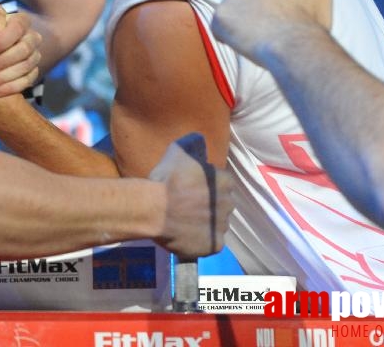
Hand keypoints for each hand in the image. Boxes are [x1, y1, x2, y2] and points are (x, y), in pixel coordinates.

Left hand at [0, 13, 41, 96]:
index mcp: (15, 22)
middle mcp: (28, 36)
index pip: (18, 26)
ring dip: (3, 76)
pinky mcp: (31, 72)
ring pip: (28, 64)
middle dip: (2, 61)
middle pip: (25, 47)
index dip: (3, 39)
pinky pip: (28, 80)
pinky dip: (9, 87)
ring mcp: (32, 55)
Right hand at [148, 133, 233, 259]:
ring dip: (206, 222)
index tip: (192, 188)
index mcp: (225, 182)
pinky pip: (212, 243)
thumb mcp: (178, 150)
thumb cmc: (167, 178)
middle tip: (188, 205)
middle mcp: (228, 204)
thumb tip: (200, 137)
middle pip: (222, 203)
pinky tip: (188, 235)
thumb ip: (193, 142)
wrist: (155, 209)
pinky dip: (203, 240)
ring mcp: (222, 226)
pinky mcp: (214, 246)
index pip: (222, 182)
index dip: (207, 185)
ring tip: (186, 221)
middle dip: (210, 204)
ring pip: (217, 223)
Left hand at [211, 0, 331, 65]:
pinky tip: (244, 41)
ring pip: (231, 7)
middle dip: (252, 4)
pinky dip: (227, 33)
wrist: (295, 45)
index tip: (278, 8)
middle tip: (266, 22)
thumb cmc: (310, 18)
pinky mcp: (219, 18)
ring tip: (256, 33)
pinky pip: (219, 25)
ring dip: (239, 18)